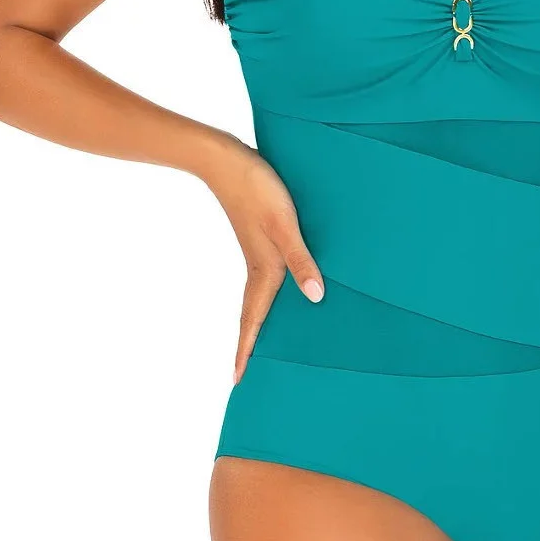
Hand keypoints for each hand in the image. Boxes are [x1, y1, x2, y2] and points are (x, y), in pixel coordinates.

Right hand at [204, 132, 324, 382]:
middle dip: (249, 344)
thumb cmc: (257, 188)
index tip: (238, 381)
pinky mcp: (259, 237)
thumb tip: (315, 298)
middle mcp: (259, 266)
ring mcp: (257, 252)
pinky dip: (266, 295)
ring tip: (258, 341)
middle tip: (243, 373)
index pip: (253, 321)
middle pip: (252, 315)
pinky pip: (263, 278)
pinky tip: (278, 289)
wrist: (224, 159)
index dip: (247, 350)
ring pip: (257, 297)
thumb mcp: (284, 224)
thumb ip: (301, 259)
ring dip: (256, 321)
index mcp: (264, 270)